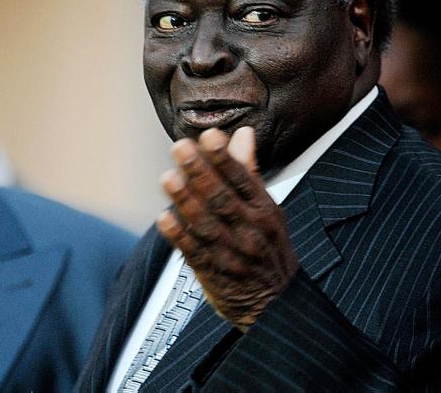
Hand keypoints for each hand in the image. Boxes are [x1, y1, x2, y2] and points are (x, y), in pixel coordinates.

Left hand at [156, 127, 298, 331]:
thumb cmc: (267, 248)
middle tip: (179, 148)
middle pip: (222, 199)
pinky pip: (195, 254)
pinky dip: (179, 237)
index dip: (225, 158)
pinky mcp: (214, 275)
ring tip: (167, 178)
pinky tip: (164, 219)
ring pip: (207, 225)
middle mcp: (251, 231)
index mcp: (265, 211)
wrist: (276, 306)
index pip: (244, 180)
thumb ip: (248, 171)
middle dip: (200, 172)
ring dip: (185, 201)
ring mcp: (233, 254)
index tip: (209, 136)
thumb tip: (241, 134)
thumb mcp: (267, 209)